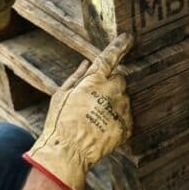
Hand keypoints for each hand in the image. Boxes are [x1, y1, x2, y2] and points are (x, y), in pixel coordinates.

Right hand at [24, 34, 133, 189]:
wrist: (69, 152)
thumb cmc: (60, 122)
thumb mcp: (61, 95)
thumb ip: (76, 77)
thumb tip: (85, 63)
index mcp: (95, 80)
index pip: (111, 56)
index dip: (121, 45)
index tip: (128, 37)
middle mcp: (113, 91)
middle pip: (120, 78)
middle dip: (111, 83)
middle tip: (94, 98)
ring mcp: (122, 109)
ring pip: (123, 98)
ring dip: (114, 102)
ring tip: (94, 117)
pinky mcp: (128, 125)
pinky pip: (126, 116)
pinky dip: (117, 118)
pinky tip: (102, 127)